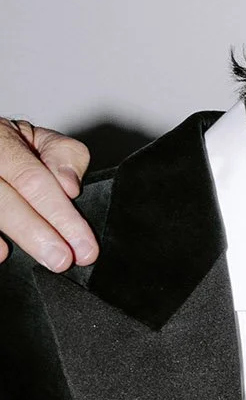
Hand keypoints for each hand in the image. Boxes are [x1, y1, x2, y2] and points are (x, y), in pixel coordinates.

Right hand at [0, 118, 97, 270]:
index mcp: (1, 140)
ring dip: (18, 239)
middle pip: (6, 201)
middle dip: (37, 234)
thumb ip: (63, 156)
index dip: (60, 214)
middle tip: (63, 260)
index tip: (83, 243)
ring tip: (43, 259)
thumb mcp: (41, 140)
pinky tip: (2, 254)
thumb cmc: (12, 145)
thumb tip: (69, 186)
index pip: (32, 179)